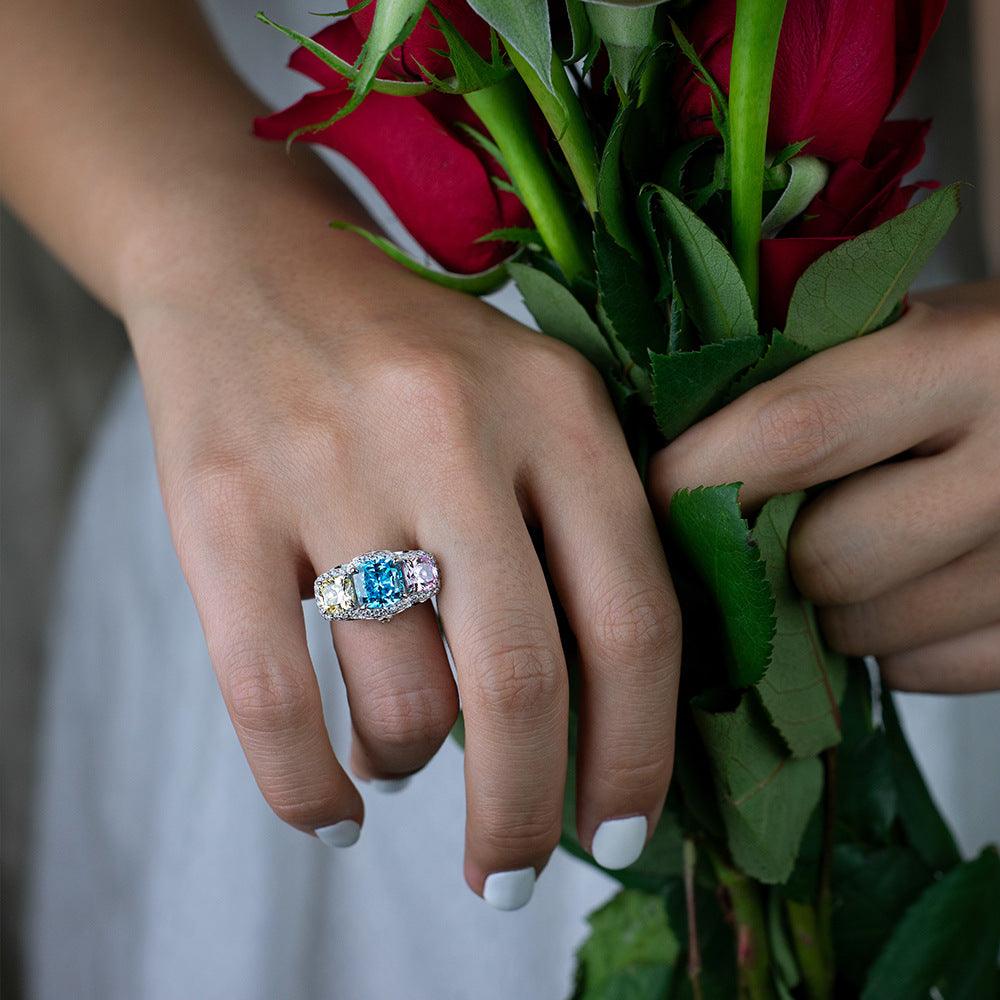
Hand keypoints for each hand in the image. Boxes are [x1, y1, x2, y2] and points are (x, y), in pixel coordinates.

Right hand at [130, 236, 679, 907]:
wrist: (250, 261)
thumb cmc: (413, 354)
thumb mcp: (532, 401)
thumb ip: (584, 534)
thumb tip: (602, 720)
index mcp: (558, 408)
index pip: (633, 618)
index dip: (639, 751)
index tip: (622, 832)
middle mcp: (451, 433)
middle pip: (521, 684)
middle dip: (528, 814)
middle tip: (515, 873)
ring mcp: (329, 467)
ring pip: (399, 698)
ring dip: (412, 766)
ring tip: (404, 762)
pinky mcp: (220, 508)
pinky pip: (271, 702)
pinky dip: (305, 790)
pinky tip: (331, 812)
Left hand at [651, 281, 999, 692]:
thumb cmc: (974, 353)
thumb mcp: (903, 322)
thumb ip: (799, 374)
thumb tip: (667, 451)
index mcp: (969, 359)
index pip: (795, 433)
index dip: (702, 474)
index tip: (657, 490)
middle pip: (824, 560)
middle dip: (765, 555)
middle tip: (754, 524)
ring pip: (865, 633)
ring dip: (824, 604)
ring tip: (851, 537)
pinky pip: (919, 672)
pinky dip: (891, 642)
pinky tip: (909, 579)